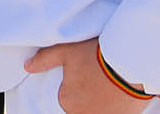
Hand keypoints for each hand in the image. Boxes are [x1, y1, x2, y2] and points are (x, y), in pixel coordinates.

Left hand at [25, 40, 151, 113]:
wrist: (131, 62)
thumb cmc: (97, 55)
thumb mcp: (66, 51)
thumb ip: (44, 59)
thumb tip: (27, 67)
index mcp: (67, 101)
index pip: (67, 97)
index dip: (77, 85)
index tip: (87, 75)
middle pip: (82, 107)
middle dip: (88, 96)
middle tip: (99, 80)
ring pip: (96, 111)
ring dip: (101, 104)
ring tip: (110, 88)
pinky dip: (114, 108)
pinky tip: (119, 96)